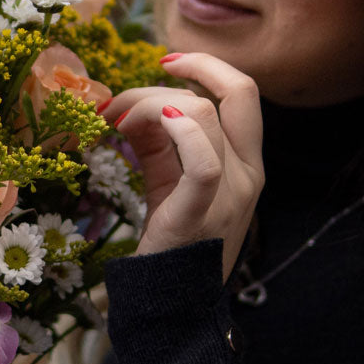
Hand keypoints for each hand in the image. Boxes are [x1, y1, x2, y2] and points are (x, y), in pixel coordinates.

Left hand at [99, 52, 262, 279]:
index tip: (167, 61)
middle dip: (192, 67)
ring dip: (149, 102)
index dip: (209, 66)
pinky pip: (203, 161)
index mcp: (246, 161)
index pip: (245, 93)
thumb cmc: (170, 238)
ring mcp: (233, 193)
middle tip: (145, 75)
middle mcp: (250, 172)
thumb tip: (130, 107)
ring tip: (113, 121)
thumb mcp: (167, 180)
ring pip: (204, 114)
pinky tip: (141, 125)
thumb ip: (157, 143)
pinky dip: (176, 130)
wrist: (172, 302)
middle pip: (239, 92)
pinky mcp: (202, 212)